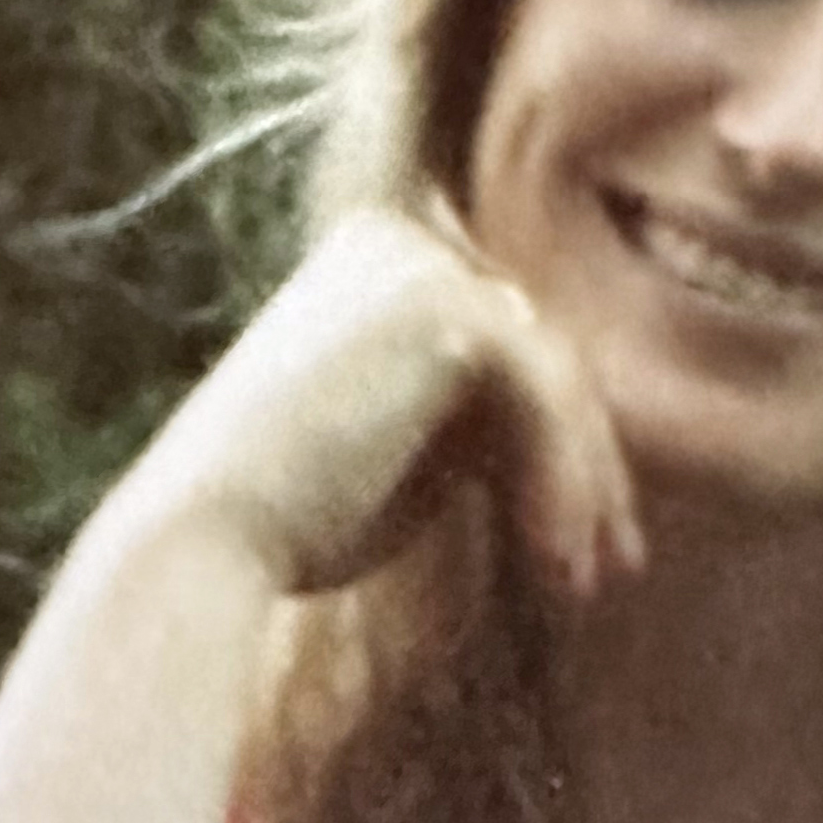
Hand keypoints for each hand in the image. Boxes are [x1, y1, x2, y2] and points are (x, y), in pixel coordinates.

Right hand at [131, 203, 642, 597]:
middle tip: (615, 566)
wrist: (207, 540)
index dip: (560, 448)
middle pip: (544, 356)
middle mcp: (397, 241)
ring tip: (584, 581)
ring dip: (583, 488)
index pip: (507, 345)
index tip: (589, 546)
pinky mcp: (442, 308)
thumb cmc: (294, 521)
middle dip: (589, 470)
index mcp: (376, 263)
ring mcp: (418, 263)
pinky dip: (562, 483)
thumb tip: (592, 444)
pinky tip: (554, 559)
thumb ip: (478, 419)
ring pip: (558, 381)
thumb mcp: (410, 453)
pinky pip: (545, 398)